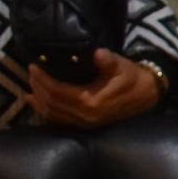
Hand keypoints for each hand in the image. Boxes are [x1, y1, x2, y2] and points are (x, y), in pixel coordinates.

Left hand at [22, 49, 161, 129]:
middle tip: (31, 72)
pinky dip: (44, 112)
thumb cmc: (132, 77)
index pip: (58, 91)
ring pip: (52, 114)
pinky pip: (58, 120)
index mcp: (91, 102)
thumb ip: (108, 60)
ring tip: (30, 86)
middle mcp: (85, 116)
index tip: (34, 66)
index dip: (43, 80)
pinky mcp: (84, 125)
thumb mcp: (121, 65)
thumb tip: (97, 53)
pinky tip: (36, 103)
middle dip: (38, 88)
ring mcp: (84, 123)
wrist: (147, 95)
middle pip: (51, 104)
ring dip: (39, 101)